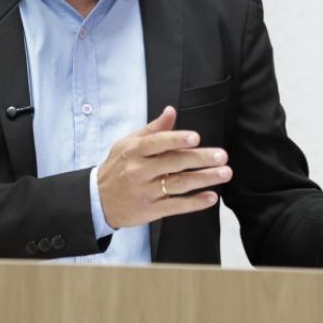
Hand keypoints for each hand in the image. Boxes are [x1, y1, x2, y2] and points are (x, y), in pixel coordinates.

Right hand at [97, 106, 231, 229]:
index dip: (177, 139)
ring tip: (225, 173)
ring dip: (204, 179)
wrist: (97, 200)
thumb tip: (171, 111)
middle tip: (222, 156)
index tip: (196, 138)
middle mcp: (139, 171)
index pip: (157, 143)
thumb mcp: (127, 143)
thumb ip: (152, 129)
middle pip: (173, 163)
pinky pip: (175, 206)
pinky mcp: (150, 211)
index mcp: (133, 151)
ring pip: (179, 184)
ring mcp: (145, 192)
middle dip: (200, 159)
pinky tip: (211, 197)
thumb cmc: (117, 167)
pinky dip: (194, 202)